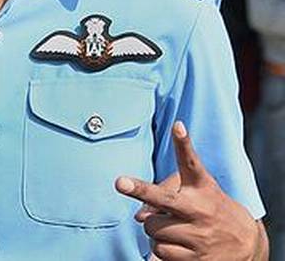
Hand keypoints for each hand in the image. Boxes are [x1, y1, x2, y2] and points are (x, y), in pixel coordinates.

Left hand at [114, 121, 262, 260]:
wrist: (246, 241)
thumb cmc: (209, 206)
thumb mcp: (196, 189)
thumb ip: (162, 192)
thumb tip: (139, 217)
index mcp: (201, 186)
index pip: (190, 162)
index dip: (183, 143)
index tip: (177, 126)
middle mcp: (201, 209)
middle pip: (160, 202)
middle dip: (143, 197)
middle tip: (127, 186)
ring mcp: (200, 237)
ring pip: (153, 231)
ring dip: (154, 230)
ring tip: (173, 226)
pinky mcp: (198, 259)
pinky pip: (160, 252)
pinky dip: (160, 248)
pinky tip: (176, 243)